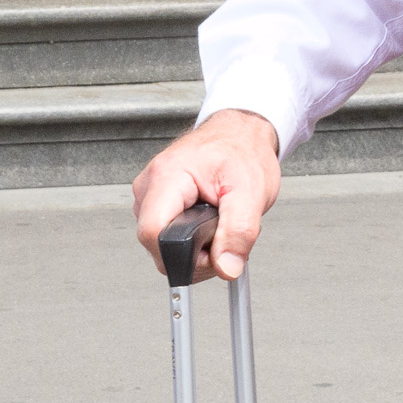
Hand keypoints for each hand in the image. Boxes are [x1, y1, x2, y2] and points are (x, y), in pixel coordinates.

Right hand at [130, 108, 284, 282]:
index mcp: (167, 176)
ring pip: (161, 245)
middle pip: (157, 245)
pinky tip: (206, 223)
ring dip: (193, 246)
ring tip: (216, 222)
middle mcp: (150, 185)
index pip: (152, 234)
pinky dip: (189, 239)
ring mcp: (150, 195)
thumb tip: (226, 267)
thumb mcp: (252, 192)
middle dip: (193, 253)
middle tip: (222, 233)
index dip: (183, 256)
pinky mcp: (156, 203)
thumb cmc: (243, 151)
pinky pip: (166, 236)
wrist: (240, 135)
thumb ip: (239, 232)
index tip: (211, 251)